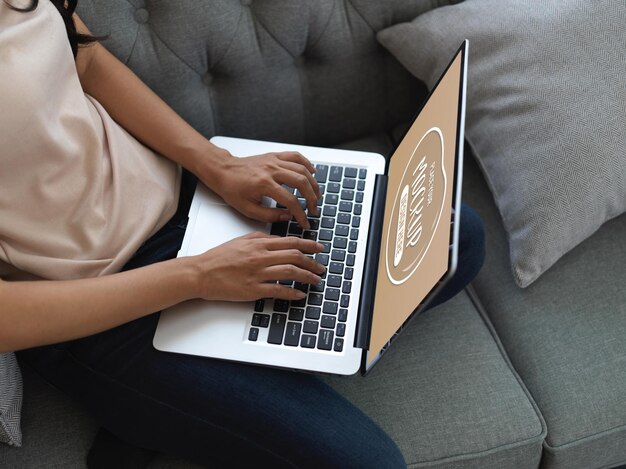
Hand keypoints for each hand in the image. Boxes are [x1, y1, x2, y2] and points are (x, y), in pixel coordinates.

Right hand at [190, 232, 324, 301]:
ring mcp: (258, 273)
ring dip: (307, 276)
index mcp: (259, 244)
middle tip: (321, 267)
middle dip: (312, 262)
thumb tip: (278, 239)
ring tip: (316, 280)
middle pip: (294, 256)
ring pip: (290, 272)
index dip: (308, 245)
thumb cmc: (218, 258)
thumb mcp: (241, 241)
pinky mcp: (253, 289)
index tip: (319, 249)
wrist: (201, 273)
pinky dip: (292, 293)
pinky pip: (278, 290)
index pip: (290, 242)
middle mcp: (261, 257)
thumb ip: (261, 239)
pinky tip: (300, 294)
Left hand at [200, 150, 321, 228]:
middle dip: (312, 198)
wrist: (223, 171)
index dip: (301, 214)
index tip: (304, 222)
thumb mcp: (248, 210)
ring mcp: (274, 161)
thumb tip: (288, 216)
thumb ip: (270, 215)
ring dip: (313, 183)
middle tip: (314, 209)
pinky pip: (296, 156)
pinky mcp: (274, 156)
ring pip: (302, 169)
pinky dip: (307, 163)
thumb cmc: (233, 189)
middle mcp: (271, 170)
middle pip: (301, 182)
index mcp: (264, 184)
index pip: (291, 201)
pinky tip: (312, 172)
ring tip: (317, 195)